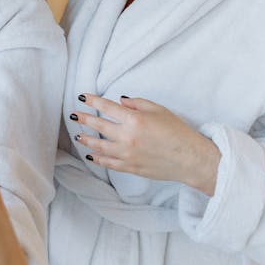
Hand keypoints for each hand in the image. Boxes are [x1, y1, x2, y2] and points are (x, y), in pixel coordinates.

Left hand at [74, 94, 220, 195]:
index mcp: (134, 119)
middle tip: (74, 115)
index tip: (83, 97)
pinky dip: (98, 159)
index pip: (107, 107)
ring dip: (87, 140)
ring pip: (100, 147)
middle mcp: (127, 137)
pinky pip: (109, 163)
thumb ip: (137, 103)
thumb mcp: (159, 110)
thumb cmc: (178, 132)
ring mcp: (127, 154)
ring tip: (78, 135)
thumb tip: (120, 101)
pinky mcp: (130, 167)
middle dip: (84, 119)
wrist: (190, 158)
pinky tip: (91, 156)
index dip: (93, 101)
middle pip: (99, 126)